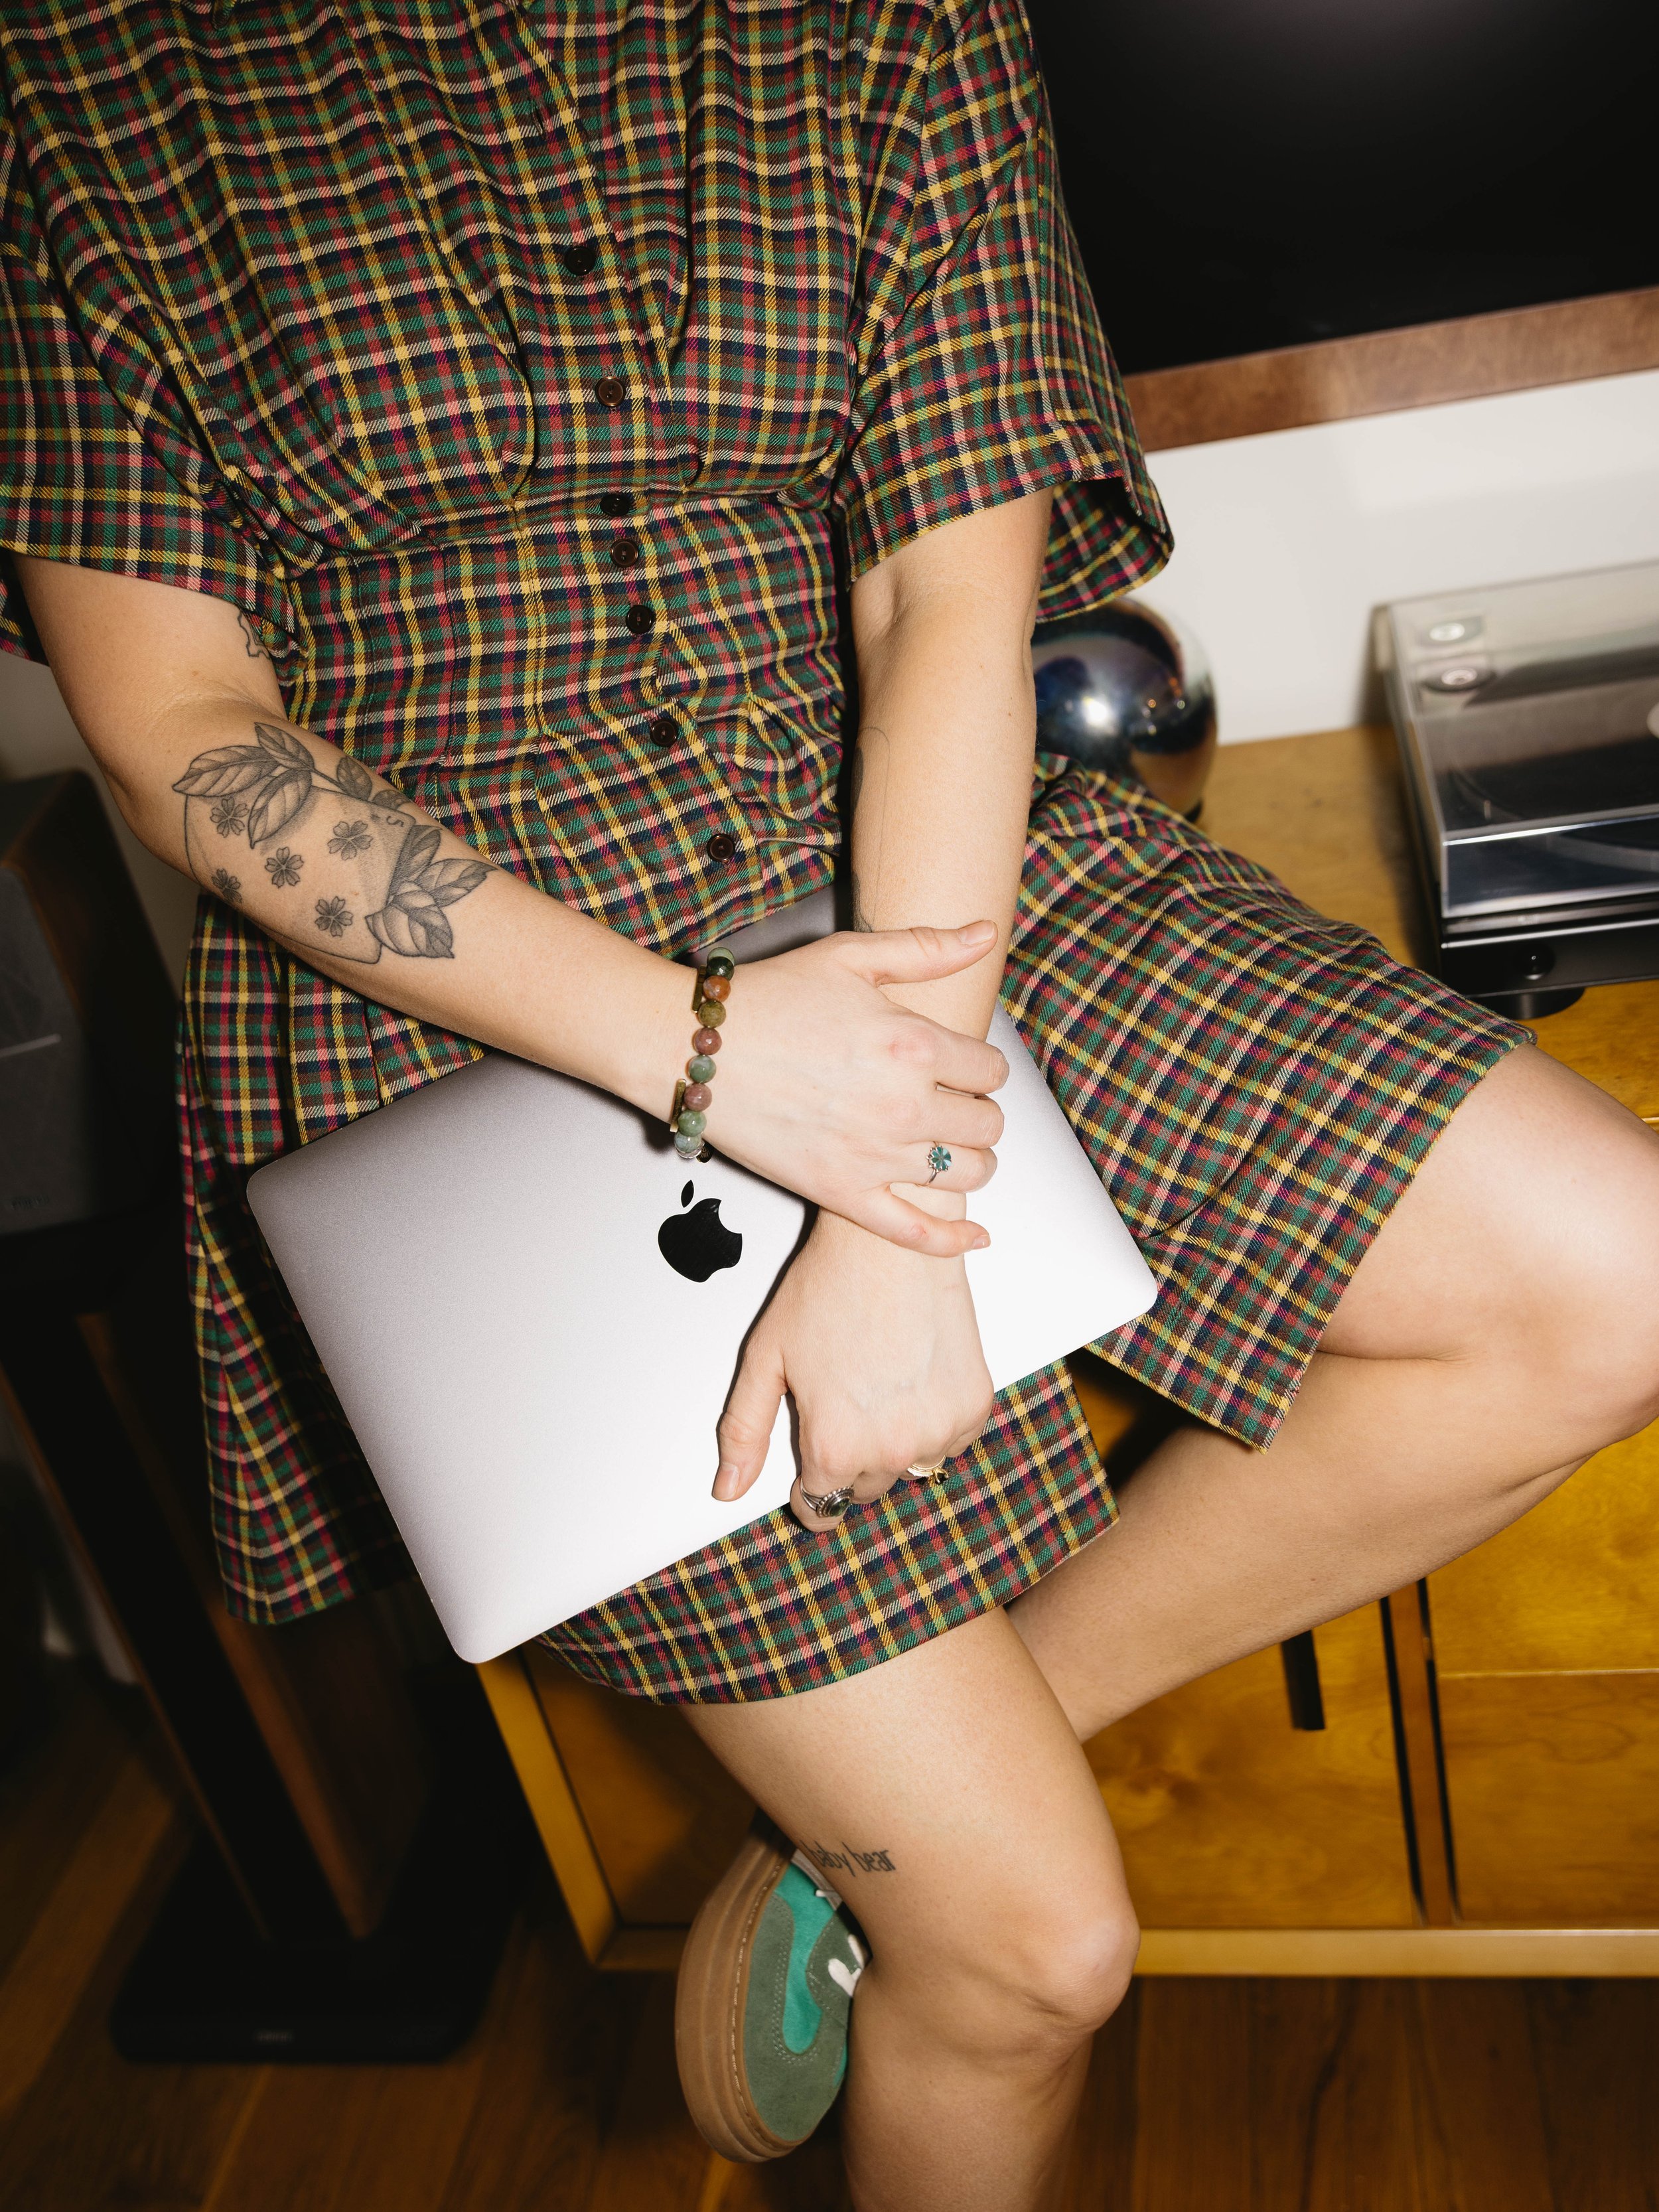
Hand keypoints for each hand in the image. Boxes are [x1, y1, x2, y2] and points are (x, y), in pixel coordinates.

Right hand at [710, 923, 1008, 1257]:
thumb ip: (926, 947)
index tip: (966, 1068)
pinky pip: (915, 1232)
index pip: (991, 1070)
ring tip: (954, 1147)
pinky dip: (951, 1239)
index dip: (983, 1068)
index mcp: (911, 1042)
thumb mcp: (849, 956)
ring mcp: (874, 1155)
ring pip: (965, 1174)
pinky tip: (974, 1235)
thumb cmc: (767, 1000)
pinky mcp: (842, 1193)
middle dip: (980, 1113)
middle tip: (958, 1104)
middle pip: (987, 1125)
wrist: (695, 1050)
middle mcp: (902, 1103)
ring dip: (972, 1162)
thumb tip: (984, 933)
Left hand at [713, 1211, 995, 1527]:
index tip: (812, 1461)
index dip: (807, 1485)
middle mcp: (892, 1448)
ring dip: (895, 1443)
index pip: (819, 1507)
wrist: (890, 1242)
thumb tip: (729, 1488)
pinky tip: (913, 1378)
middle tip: (844, 1400)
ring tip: (879, 1384)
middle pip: (865, 1490)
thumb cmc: (828, 1288)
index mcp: (835, 1445)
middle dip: (850, 1458)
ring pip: (911, 1468)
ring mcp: (940, 1430)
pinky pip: (951, 1442)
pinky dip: (934, 1422)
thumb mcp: (765, 1358)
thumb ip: (744, 1431)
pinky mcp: (974, 1407)